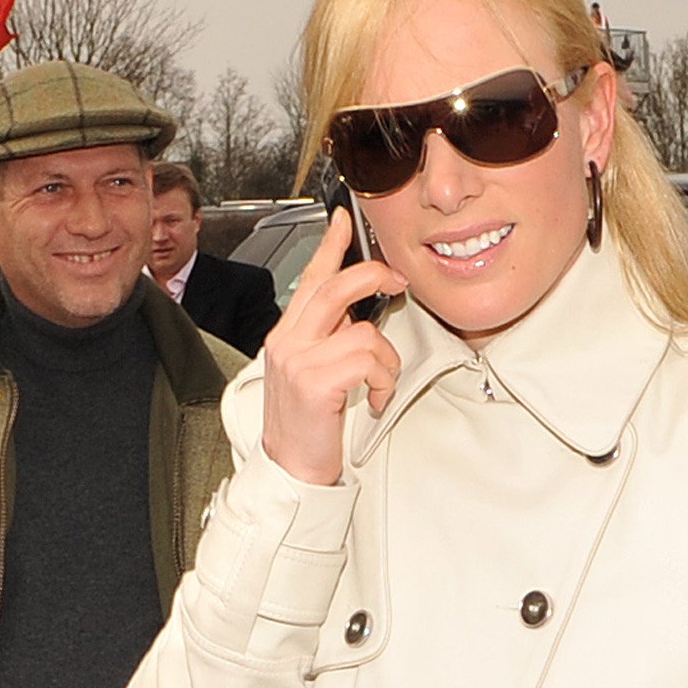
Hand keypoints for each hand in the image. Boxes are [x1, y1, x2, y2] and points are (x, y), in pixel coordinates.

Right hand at [260, 206, 407, 486]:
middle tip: (399, 281)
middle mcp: (288, 340)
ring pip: (364, 330)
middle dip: (374, 275)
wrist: (290, 466)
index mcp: (289, 333)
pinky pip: (368, 361)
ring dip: (386, 360)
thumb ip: (330, 340)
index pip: (310, 278)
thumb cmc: (308, 423)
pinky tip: (374, 400)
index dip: (330, 246)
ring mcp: (298, 359)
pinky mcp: (314, 381)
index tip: (343, 220)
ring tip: (379, 384)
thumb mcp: (314, 372)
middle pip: (336, 287)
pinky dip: (383, 382)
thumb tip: (363, 318)